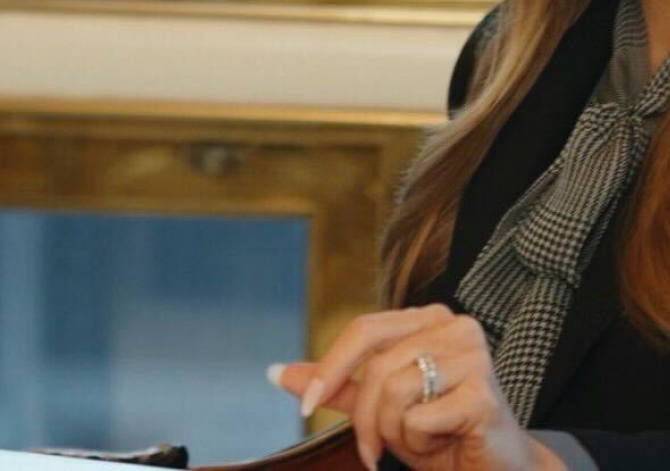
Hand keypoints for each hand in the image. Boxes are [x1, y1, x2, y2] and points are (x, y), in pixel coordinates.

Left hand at [267, 304, 564, 470]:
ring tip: (421, 442)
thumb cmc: (440, 434)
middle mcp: (452, 325)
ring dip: (396, 433)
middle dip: (363, 418)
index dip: (329, 368)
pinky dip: (420, 444)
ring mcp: (472, 354)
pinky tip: (444, 445)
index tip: (305, 406)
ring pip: (394, 392)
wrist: (498, 470)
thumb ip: (335, 385)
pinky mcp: (483, 392)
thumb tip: (275, 372)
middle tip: (373, 451)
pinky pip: (419, 419)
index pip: (364, 329)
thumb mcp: (380, 406)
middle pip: (375, 366)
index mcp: (427, 318)